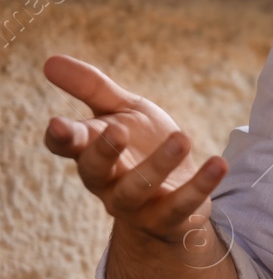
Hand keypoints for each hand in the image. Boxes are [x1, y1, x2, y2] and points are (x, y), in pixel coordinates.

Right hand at [42, 55, 228, 249]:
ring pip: (137, 189)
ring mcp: (136, 204)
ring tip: (183, 138)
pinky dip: (200, 185)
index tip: (58, 124)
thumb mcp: (122, 111)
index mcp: (91, 151)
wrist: (176, 193)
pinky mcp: (169, 218)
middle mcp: (106, 182)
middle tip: (118, 129)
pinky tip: (218, 163)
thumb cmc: (142, 145)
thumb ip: (92, 88)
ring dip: (159, 164)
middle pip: (95, 170)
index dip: (60, 137)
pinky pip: (181, 206)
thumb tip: (49, 60)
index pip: (66, 146)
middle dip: (104, 151)